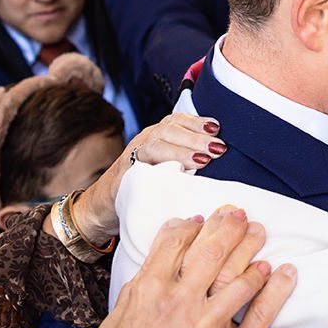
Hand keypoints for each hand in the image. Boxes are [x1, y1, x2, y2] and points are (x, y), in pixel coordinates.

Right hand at [71, 113, 224, 243]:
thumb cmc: (145, 189)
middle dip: (196, 136)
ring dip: (182, 149)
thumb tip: (223, 162)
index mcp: (159, 137)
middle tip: (218, 147)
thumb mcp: (170, 171)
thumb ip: (191, 163)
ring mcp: (133, 155)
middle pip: (170, 129)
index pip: (178, 120)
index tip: (217, 129)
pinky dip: (158, 165)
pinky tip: (176, 172)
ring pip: (157, 142)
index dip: (197, 122)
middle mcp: (146, 140)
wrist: (104, 207)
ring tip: (203, 159)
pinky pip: (139, 164)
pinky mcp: (123, 174)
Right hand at [71, 208, 295, 327]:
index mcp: (150, 286)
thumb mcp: (118, 312)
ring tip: (266, 265)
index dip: (193, 226)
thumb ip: (142, 286)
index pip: (177, 241)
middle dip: (233, 230)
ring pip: (242, 288)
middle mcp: (178, 300)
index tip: (204, 220)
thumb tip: (156, 265)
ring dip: (257, 273)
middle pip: (214, 252)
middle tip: (245, 219)